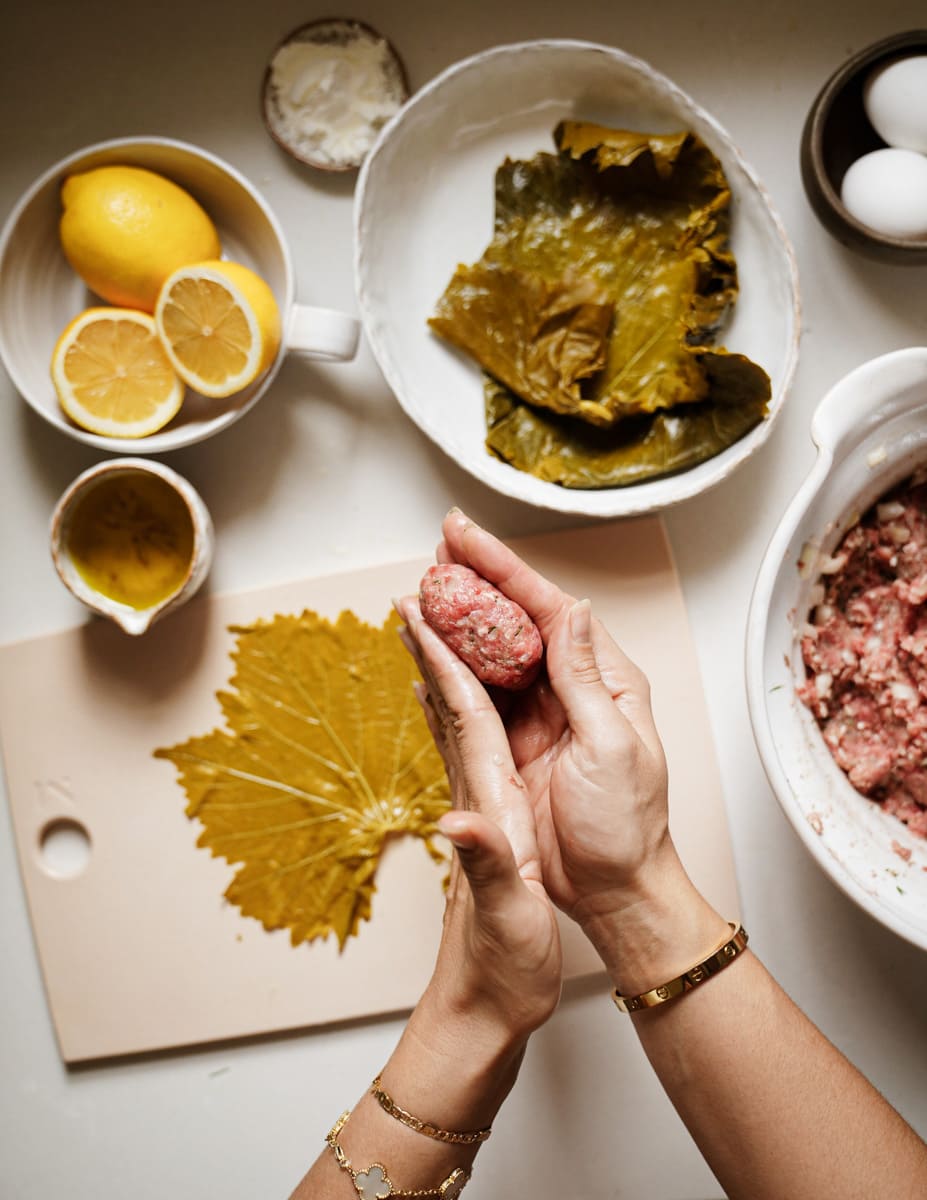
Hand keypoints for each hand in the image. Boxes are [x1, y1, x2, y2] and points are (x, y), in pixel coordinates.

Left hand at [394, 593, 561, 1044]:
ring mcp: (474, 810)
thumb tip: (458, 824)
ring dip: (439, 671)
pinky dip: (459, 713)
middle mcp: (473, 797)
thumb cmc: (501, 963)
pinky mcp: (485, 825)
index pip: (460, 714)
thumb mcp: (504, 912)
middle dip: (429, 647)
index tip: (419, 606)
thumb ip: (484, 865)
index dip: (439, 657)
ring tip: (427, 631)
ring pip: (453, 723)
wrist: (485, 1007)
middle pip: (446, 705)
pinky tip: (453, 706)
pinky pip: (469, 749)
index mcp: (486, 802)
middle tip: (414, 594)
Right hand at [435, 511, 690, 936]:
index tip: (468, 539)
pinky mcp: (516, 742)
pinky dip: (452, 666)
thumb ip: (584, 678)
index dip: (505, 568)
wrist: (614, 888)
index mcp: (604, 679)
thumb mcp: (613, 745)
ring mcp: (540, 714)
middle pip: (517, 618)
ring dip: (459, 618)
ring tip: (423, 585)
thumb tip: (572, 612)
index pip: (549, 607)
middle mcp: (571, 688)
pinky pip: (479, 693)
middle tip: (439, 545)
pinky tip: (429, 647)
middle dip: (478, 578)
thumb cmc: (627, 826)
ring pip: (492, 650)